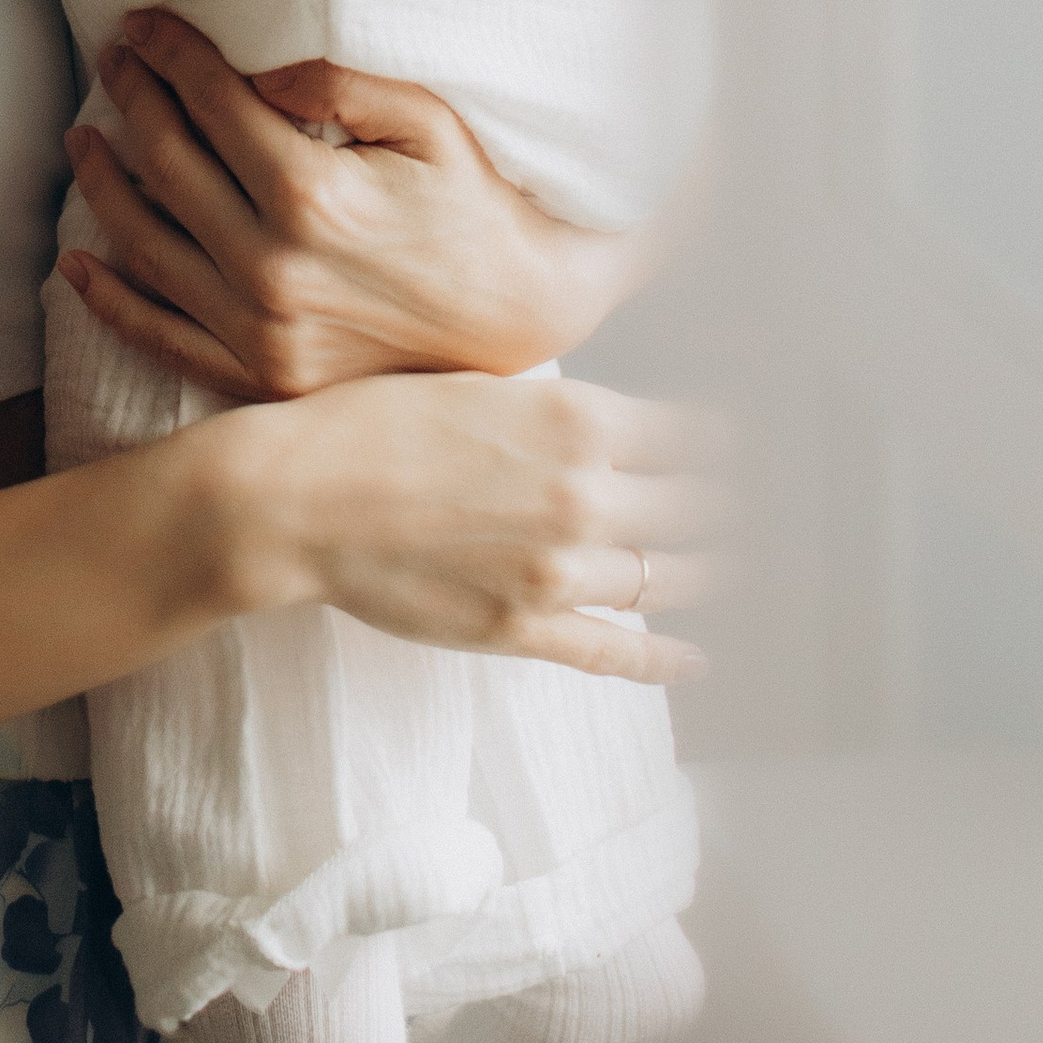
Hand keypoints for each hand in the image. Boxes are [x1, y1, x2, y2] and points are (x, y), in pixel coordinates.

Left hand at [60, 6, 658, 395]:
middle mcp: (273, 268)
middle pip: (169, 166)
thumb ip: (336, 85)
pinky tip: (78, 263)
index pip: (212, 105)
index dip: (169, 55)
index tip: (140, 22)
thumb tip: (251, 71)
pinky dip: (111, 300)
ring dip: (104, 187)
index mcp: (314, 196)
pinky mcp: (260, 378)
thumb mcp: (428, 122)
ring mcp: (261, 333)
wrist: (520, 317)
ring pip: (148, 247)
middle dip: (132, 102)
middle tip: (112, 61)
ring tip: (85, 140)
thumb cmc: (478, 206)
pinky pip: (162, 337)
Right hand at [234, 365, 725, 684]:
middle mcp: (582, 495)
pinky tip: (697, 658)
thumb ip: (555, 408)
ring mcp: (556, 571)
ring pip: (662, 577)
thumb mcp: (479, 382)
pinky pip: (615, 651)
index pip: (687, 435)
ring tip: (725, 569)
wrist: (298, 498)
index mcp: (577, 421)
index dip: (719, 443)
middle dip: (720, 506)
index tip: (738, 448)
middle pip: (690, 507)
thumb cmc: (372, 422)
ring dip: (702, 573)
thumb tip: (608, 424)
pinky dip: (664, 659)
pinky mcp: (522, 630)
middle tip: (745, 509)